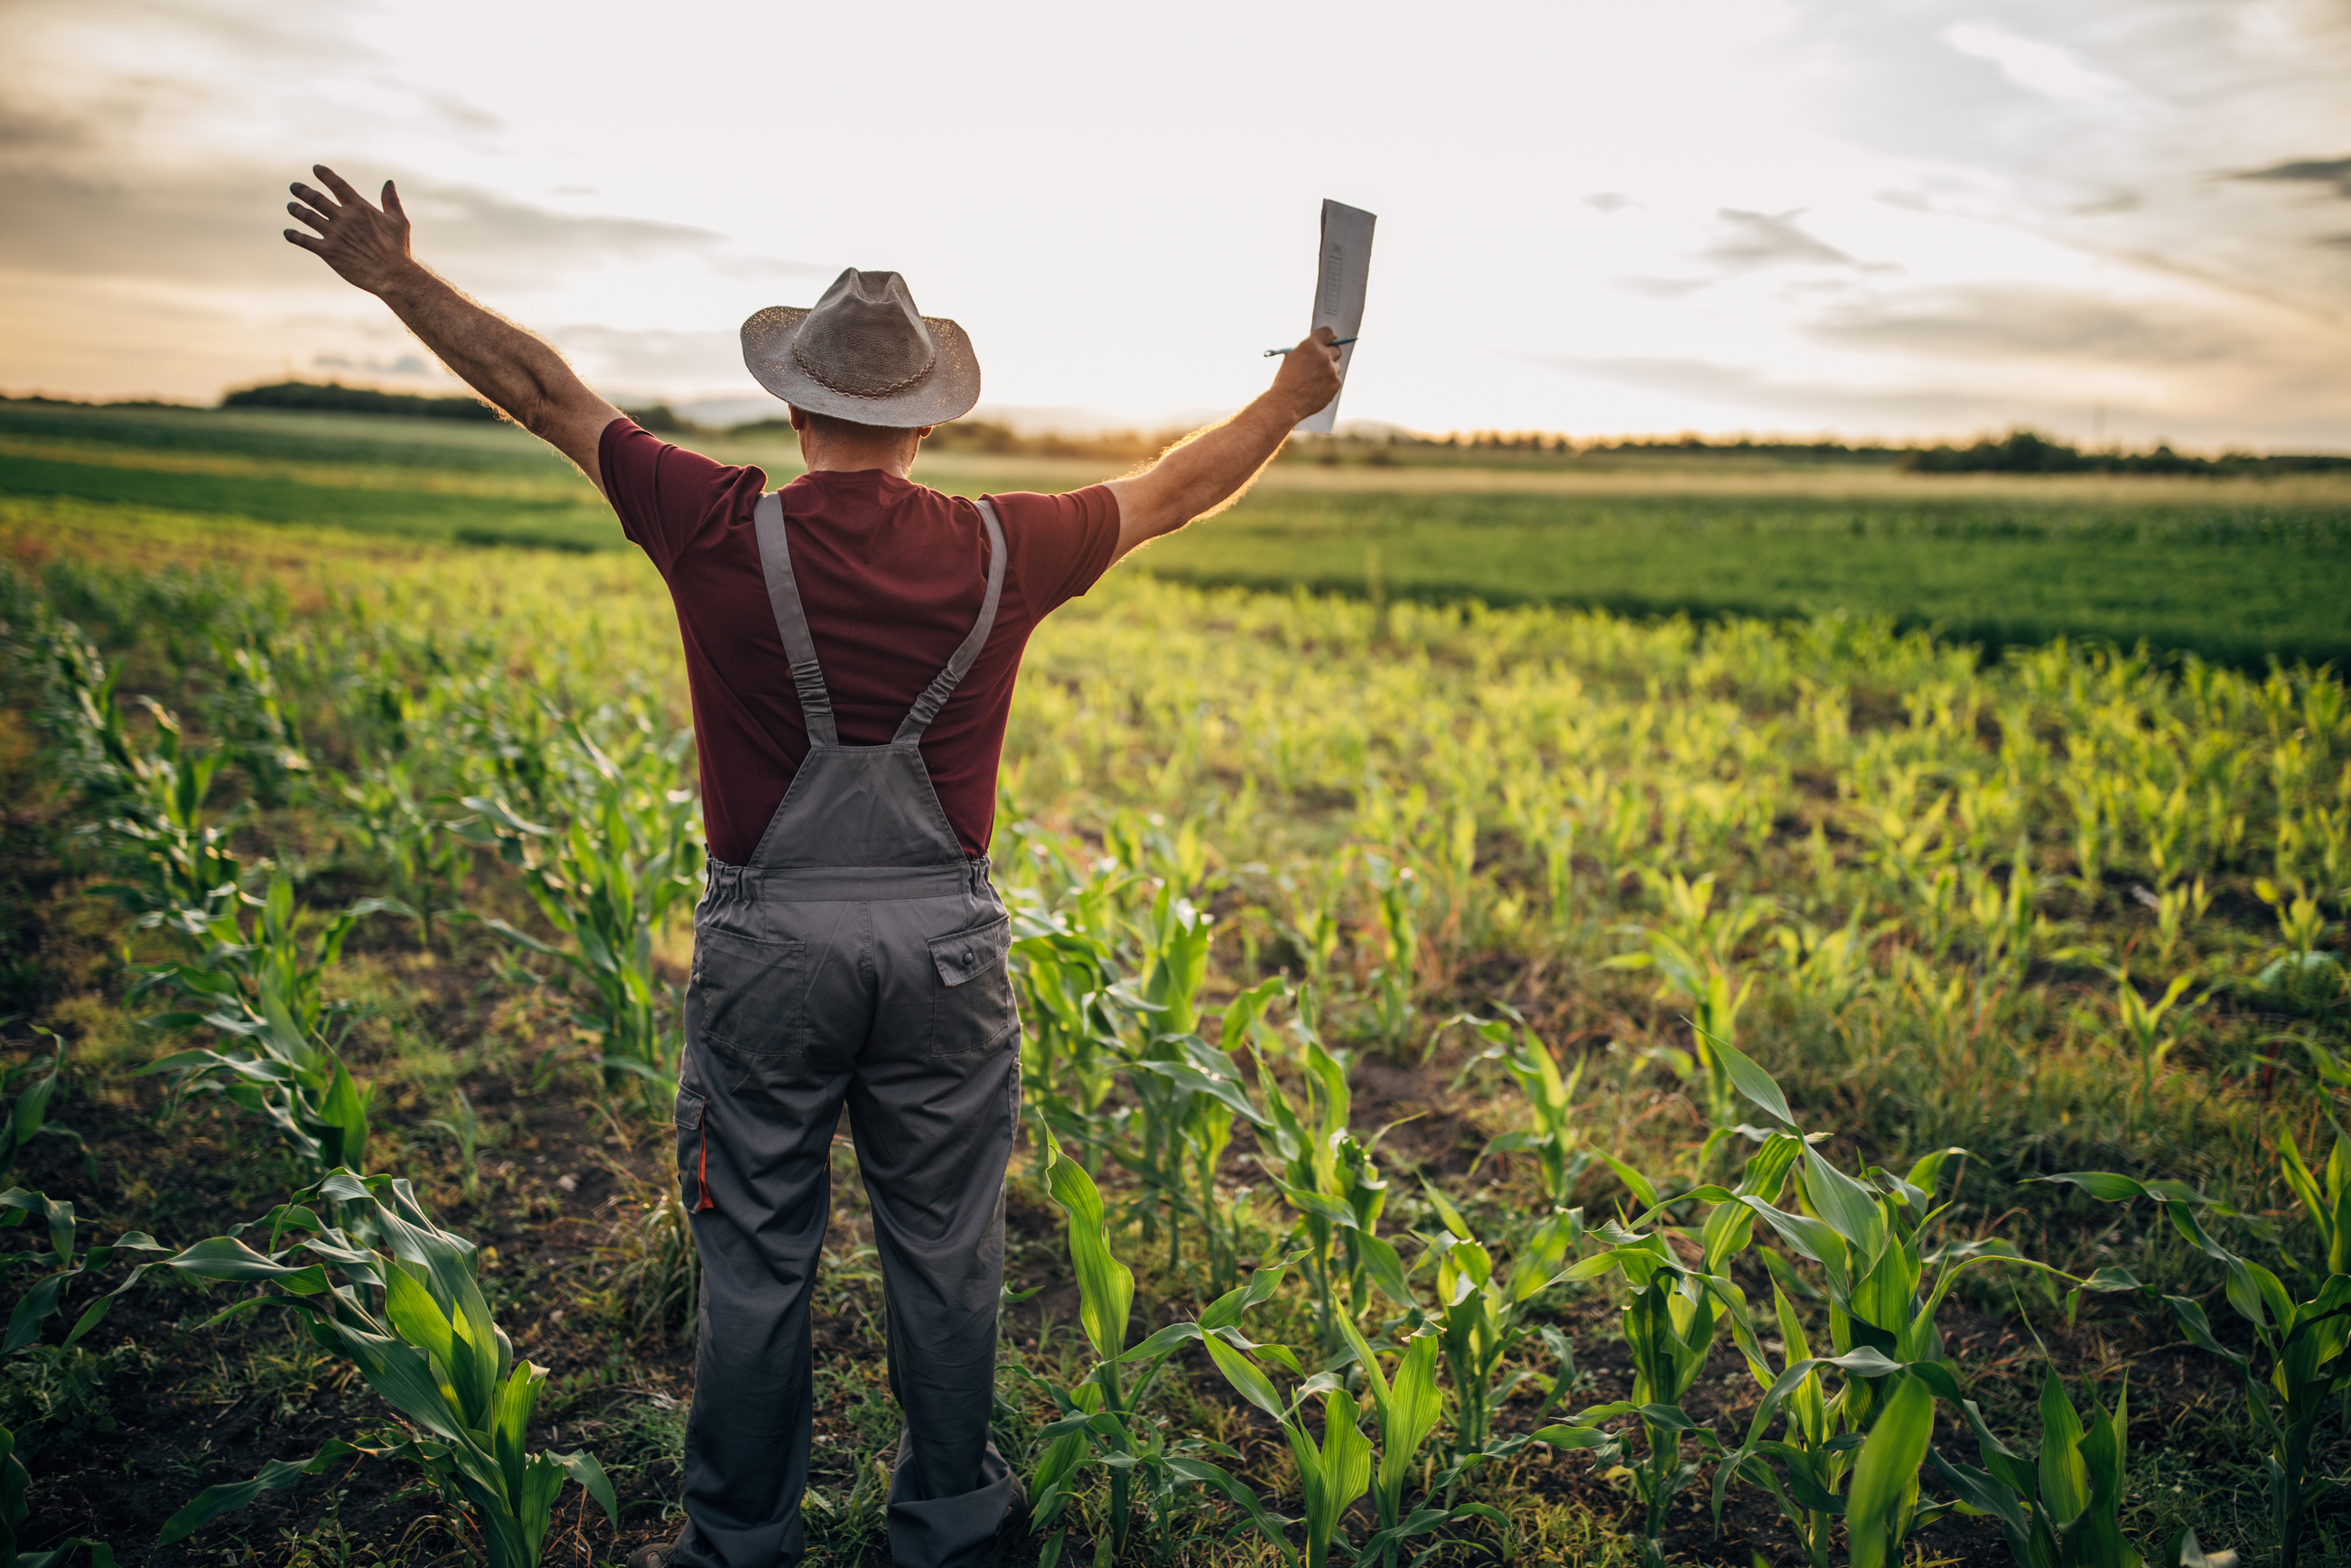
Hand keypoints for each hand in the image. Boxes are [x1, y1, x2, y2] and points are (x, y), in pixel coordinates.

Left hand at [284, 165, 415, 295]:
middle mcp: (343, 218)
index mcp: (360, 208)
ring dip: (296, 209)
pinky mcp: (328, 252)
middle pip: (315, 198)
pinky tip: (288, 233)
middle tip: (294, 187)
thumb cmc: (398, 249)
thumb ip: (391, 201)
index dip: (324, 174)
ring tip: (291, 206)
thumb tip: (389, 182)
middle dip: (302, 190)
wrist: (392, 275)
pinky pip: (304, 240)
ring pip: (306, 216)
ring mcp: (333, 234)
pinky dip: (293, 235)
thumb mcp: (399, 221)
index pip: (337, 184)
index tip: (316, 169)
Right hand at [1268, 326, 1344, 421]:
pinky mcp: (1336, 384)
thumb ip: (1307, 350)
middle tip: (1326, 359)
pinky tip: (1315, 390)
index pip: (1328, 332)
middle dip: (1331, 353)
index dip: (1329, 336)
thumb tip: (1319, 347)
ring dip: (1328, 371)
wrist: (1285, 403)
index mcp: (1311, 345)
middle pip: (1337, 349)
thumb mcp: (1292, 358)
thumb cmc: (1285, 380)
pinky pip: (1335, 381)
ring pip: (1336, 367)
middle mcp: (1324, 356)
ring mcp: (1331, 370)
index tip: (1330, 340)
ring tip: (1312, 381)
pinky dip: (1328, 384)